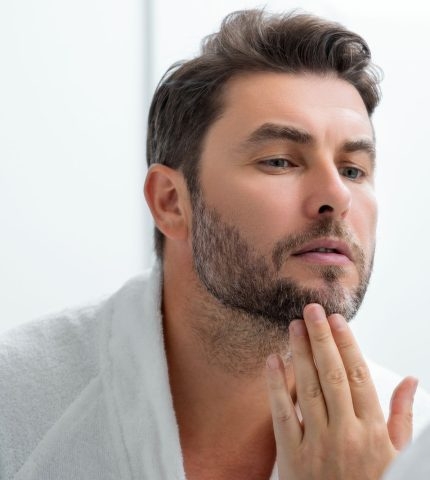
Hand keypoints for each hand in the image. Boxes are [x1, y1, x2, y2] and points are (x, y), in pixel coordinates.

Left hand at [265, 304, 417, 479]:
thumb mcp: (397, 456)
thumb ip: (402, 416)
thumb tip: (411, 381)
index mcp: (373, 431)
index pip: (358, 376)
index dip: (346, 344)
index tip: (337, 320)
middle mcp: (345, 433)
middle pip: (331, 375)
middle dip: (321, 338)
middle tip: (311, 310)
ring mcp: (317, 444)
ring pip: (307, 389)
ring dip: (300, 354)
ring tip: (294, 326)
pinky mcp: (292, 456)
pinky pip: (282, 414)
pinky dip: (275, 386)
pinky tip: (272, 360)